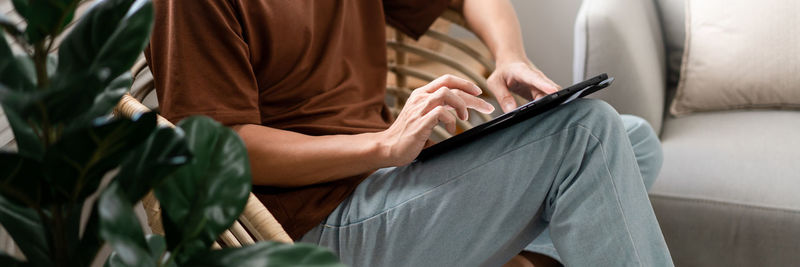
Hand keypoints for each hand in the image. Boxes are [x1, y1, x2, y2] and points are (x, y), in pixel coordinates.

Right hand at [375, 75, 494, 165]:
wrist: (387, 148)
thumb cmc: (407, 136)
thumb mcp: (424, 119)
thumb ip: (439, 114)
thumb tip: (461, 118)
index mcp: (421, 95)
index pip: (446, 80)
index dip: (464, 83)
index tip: (478, 92)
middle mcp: (420, 98)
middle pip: (451, 86)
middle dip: (472, 96)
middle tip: (486, 107)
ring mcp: (419, 109)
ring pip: (446, 94)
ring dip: (461, 105)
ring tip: (465, 119)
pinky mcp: (419, 122)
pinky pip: (441, 113)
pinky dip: (451, 120)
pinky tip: (451, 130)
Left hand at [487, 60, 560, 112]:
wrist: (510, 64)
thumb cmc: (503, 72)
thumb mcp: (495, 82)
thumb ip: (502, 96)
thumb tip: (511, 110)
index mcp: (524, 72)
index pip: (536, 78)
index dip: (545, 85)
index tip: (553, 91)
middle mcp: (537, 78)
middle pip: (550, 88)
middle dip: (553, 100)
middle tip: (550, 112)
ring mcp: (541, 86)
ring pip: (552, 96)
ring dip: (550, 105)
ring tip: (545, 116)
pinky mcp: (542, 93)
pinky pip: (548, 101)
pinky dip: (547, 108)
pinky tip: (541, 115)